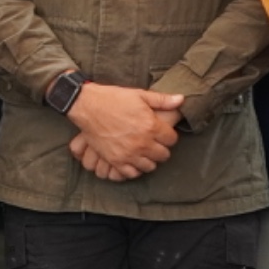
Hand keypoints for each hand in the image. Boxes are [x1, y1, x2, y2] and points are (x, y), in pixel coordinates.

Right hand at [64, 83, 183, 180]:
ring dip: (149, 159)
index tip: (163, 132)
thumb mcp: (139, 95)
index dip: (169, 136)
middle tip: (154, 142)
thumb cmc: (114, 98)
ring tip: (144, 151)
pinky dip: (134, 168)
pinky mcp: (115, 160)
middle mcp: (142, 143)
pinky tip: (133, 160)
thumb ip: (162, 100)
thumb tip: (181, 100)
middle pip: (163, 155)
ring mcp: (128, 154)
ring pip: (150, 166)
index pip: (172, 140)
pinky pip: (132, 173)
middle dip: (161, 148)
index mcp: (150, 126)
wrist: (87, 106)